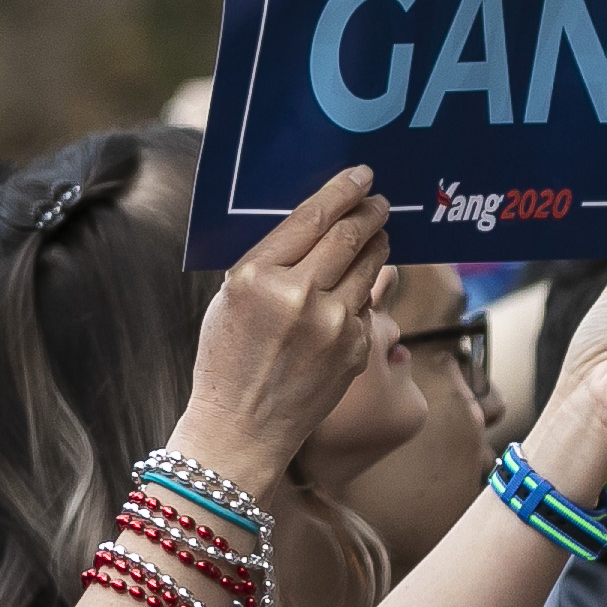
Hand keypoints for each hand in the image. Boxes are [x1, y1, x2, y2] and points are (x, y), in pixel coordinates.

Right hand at [170, 169, 391, 497]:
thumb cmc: (227, 361)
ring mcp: (333, 325)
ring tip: (378, 235)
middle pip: (350, 234)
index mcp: (256, 277)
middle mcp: (298, 296)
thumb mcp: (229, 300)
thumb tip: (317, 223)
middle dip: (370, 211)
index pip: (312, 217)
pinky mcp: (356, 349)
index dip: (343, 191)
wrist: (241, 430)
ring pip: (370, 265)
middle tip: (379, 201)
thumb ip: (270, 261)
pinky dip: (364, 293)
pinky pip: (368, 306)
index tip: (361, 176)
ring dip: (378, 244)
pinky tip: (355, 293)